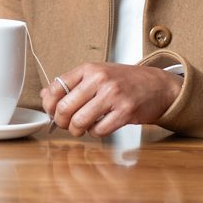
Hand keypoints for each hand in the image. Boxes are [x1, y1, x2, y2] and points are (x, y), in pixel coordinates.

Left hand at [41, 62, 181, 137]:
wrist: (157, 85)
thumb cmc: (124, 81)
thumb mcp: (96, 74)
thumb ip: (71, 84)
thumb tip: (45, 96)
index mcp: (88, 69)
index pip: (56, 88)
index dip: (49, 105)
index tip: (52, 112)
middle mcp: (99, 79)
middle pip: (65, 107)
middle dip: (61, 122)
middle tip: (66, 124)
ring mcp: (113, 95)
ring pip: (80, 121)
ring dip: (77, 130)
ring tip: (81, 128)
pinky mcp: (125, 112)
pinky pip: (99, 130)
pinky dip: (95, 133)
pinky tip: (99, 127)